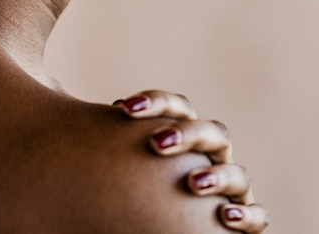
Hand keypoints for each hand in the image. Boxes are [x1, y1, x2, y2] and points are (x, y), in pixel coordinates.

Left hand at [113, 90, 268, 232]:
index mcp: (182, 132)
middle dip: (185, 134)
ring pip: (236, 169)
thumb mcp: (119, 159)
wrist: (162, 216)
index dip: (154, 102)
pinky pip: (257, 214)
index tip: (122, 109)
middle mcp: (209, 153)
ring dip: (217, 174)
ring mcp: (229, 182)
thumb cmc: (134, 182)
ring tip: (193, 184)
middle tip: (155, 144)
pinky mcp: (244, 215)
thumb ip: (107, 139)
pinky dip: (248, 214)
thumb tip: (61, 101)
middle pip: (208, 131)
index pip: (175, 106)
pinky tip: (226, 218)